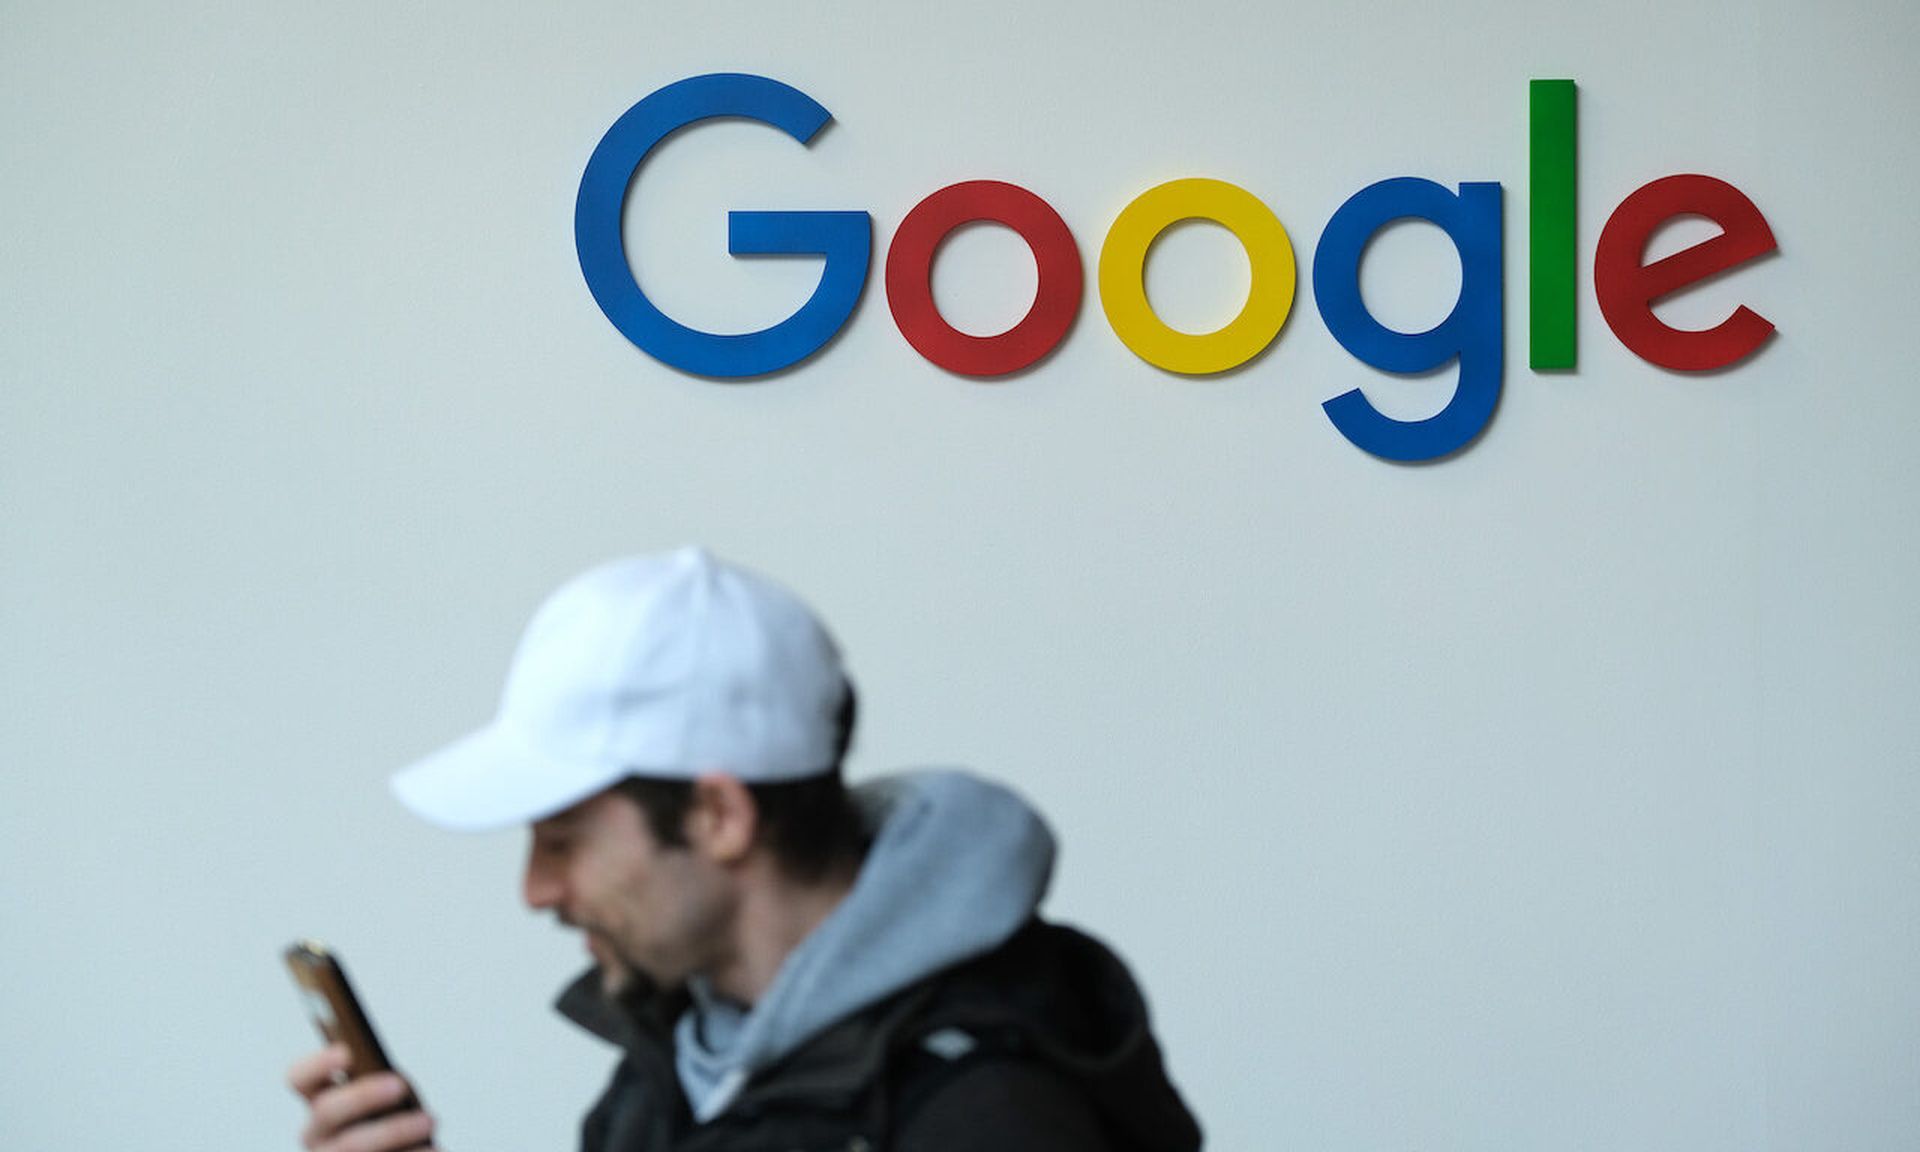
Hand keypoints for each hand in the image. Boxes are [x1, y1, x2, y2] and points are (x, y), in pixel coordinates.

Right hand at [287, 1043, 438, 1151]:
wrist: (402, 1151)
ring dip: (394, 1130)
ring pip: (351, 1145)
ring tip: (430, 1120)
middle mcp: (315, 1133)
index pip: (299, 1078)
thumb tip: (395, 1084)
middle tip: (399, 1085)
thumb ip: (383, 1085)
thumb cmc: (396, 1118)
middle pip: (327, 1110)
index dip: (317, 1064)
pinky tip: (433, 1148)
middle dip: (363, 1095)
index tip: (346, 1051)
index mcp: (319, 1101)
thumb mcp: (389, 1096)